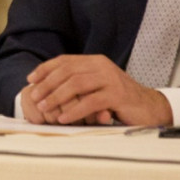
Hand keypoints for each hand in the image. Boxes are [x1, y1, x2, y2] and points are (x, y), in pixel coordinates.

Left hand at [23, 54, 171, 126]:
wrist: (149, 108)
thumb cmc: (118, 100)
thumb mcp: (96, 86)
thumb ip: (77, 83)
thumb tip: (46, 86)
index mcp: (94, 61)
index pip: (65, 61)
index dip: (45, 69)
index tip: (30, 79)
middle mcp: (102, 66)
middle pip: (67, 71)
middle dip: (47, 84)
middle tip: (34, 97)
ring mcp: (110, 79)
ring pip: (76, 84)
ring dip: (57, 97)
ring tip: (44, 108)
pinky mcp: (117, 95)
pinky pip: (90, 102)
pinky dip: (74, 111)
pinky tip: (63, 118)